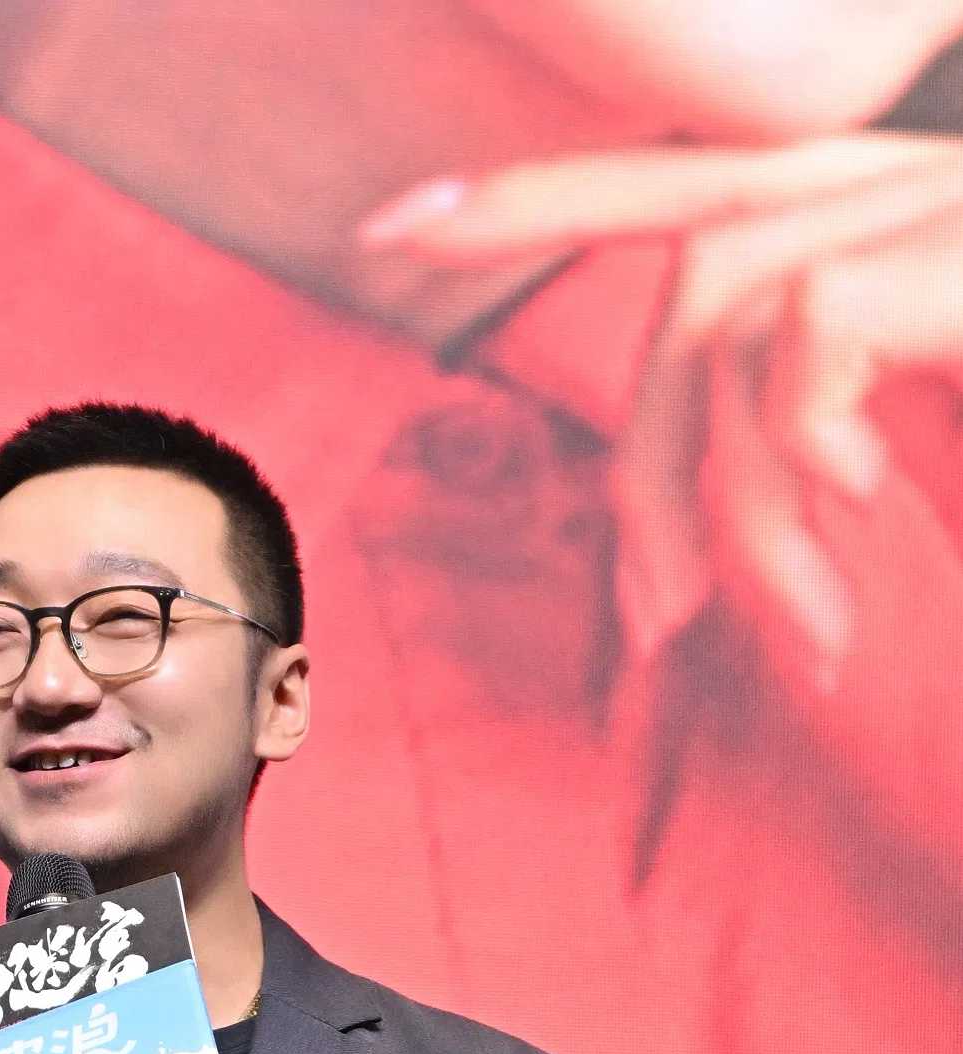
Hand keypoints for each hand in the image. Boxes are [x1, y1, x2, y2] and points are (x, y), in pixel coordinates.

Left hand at [358, 134, 962, 689]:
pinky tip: (868, 507)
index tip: (390, 234)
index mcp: (902, 217)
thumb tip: (782, 490)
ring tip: (812, 629)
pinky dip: (805, 441)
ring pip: (722, 309)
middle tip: (656, 621)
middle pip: (691, 265)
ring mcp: (941, 203)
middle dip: (647, 466)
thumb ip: (846, 430)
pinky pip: (807, 328)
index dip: (536, 197)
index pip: (689, 183)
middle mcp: (916, 182)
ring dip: (736, 503)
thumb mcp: (957, 435)